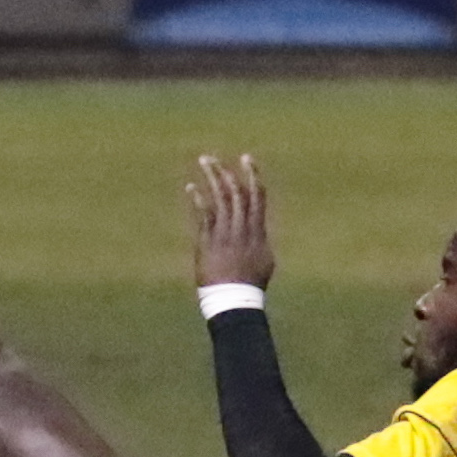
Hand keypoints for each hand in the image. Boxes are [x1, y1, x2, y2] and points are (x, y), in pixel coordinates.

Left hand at [188, 154, 275, 289]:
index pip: (257, 197)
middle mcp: (242, 229)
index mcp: (258, 231)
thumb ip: (259, 239)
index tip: (247, 159)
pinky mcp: (208, 242)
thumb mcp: (264, 259)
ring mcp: (225, 234)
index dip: (252, 176)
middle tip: (215, 158)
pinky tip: (191, 187)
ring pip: (220, 199)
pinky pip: (204, 216)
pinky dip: (198, 200)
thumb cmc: (251, 283)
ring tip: (204, 162)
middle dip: (227, 172)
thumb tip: (257, 228)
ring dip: (212, 179)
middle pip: (236, 193)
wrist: (234, 299)